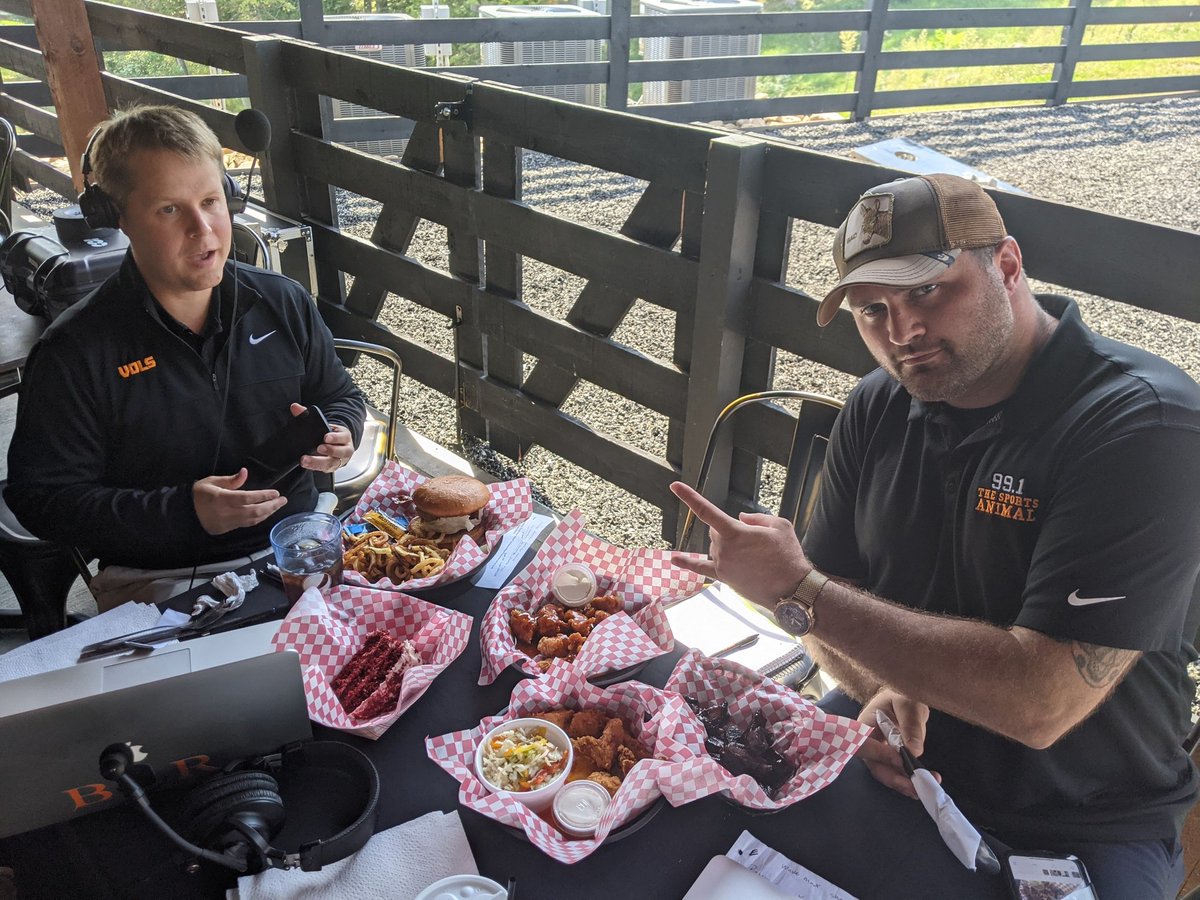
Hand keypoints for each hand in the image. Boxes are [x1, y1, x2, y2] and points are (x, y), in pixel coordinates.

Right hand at [193, 468, 287, 534]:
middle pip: (255, 511)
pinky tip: (266, 513)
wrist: (185, 514)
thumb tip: (245, 472)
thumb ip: (230, 480)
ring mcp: (229, 523)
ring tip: (278, 506)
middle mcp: (227, 513)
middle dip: (271, 506)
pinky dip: (258, 519)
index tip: (275, 492)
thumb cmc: (198, 495)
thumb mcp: (211, 482)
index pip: (247, 498)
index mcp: (222, 499)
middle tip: (283, 500)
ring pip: (253, 520)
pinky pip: (247, 524)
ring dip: (268, 513)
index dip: (263, 496)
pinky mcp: (228, 529)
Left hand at [290, 402, 353, 473]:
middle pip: (341, 451)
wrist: (336, 445)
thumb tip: (294, 407)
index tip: (326, 437)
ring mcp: (339, 460)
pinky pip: (325, 469)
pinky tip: (307, 464)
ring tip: (307, 460)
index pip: (343, 436)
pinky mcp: (332, 467)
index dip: (336, 437)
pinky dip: (315, 467)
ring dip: (320, 462)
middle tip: (319, 448)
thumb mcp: (322, 424)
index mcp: (344, 436)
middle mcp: (345, 449)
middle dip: (331, 450)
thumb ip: (307, 414)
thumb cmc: (328, 433)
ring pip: (333, 463)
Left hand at [668, 481, 809, 606]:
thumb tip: (741, 518)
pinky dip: (686, 563)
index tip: (675, 486)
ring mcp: (721, 564)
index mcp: (735, 532)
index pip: (706, 510)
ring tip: (755, 558)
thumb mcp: (780, 526)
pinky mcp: (723, 578)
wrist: (792, 589)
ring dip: (728, 546)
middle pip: (715, 531)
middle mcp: (723, 548)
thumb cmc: (788, 556)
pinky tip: (674, 559)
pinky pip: (700, 568)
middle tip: (755, 543)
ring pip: (715, 546)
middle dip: (730, 531)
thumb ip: (757, 518)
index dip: (689, 497)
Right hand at [856, 689, 938, 799]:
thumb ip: (911, 725)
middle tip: (916, 787)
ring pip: (886, 773)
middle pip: (875, 766)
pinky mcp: (890, 758)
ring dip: (904, 783)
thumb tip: (914, 752)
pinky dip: (909, 780)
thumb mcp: (908, 705)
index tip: (902, 762)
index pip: (865, 745)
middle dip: (895, 779)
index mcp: (865, 725)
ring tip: (925, 788)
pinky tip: (925, 783)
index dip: (881, 755)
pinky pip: (896, 772)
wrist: (905, 696)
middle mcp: (868, 742)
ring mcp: (879, 752)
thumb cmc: (902, 694)